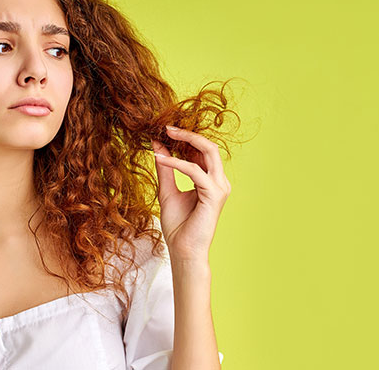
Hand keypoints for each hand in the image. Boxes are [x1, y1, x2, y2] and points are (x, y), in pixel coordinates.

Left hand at [151, 125, 230, 263]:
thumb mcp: (167, 190)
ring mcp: (220, 187)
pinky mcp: (214, 194)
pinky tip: (160, 159)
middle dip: (188, 134)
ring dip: (186, 140)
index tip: (164, 130)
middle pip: (209, 146)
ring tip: (165, 135)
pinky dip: (176, 162)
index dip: (185, 139)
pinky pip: (195, 170)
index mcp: (210, 180)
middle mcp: (219, 181)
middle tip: (166, 127)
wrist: (183, 250)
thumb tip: (158, 145)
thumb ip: (165, 168)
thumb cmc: (178, 225)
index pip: (201, 151)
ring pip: (208, 152)